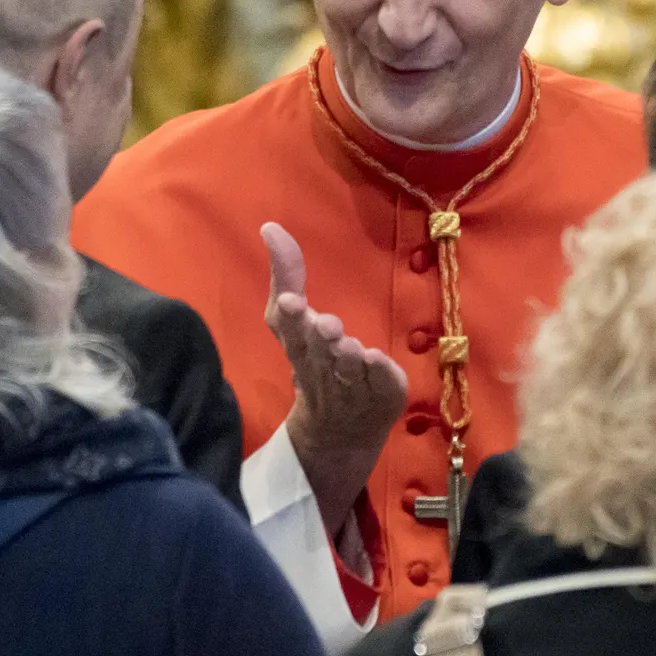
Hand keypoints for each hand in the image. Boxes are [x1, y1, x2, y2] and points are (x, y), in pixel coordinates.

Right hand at [262, 222, 407, 535]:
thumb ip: (286, 273)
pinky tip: (376, 360)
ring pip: (351, 371)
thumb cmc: (316, 362)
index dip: (292, 319)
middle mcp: (324, 370)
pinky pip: (382, 385)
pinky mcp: (384, 397)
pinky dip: (379, 374)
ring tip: (350, 347)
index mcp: (300, 349)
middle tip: (325, 325)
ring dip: (349, 358)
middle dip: (323, 340)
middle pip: (322, 354)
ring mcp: (355, 387)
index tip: (292, 303)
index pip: (292, 333)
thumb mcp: (294, 319)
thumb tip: (270, 226)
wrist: (339, 429)